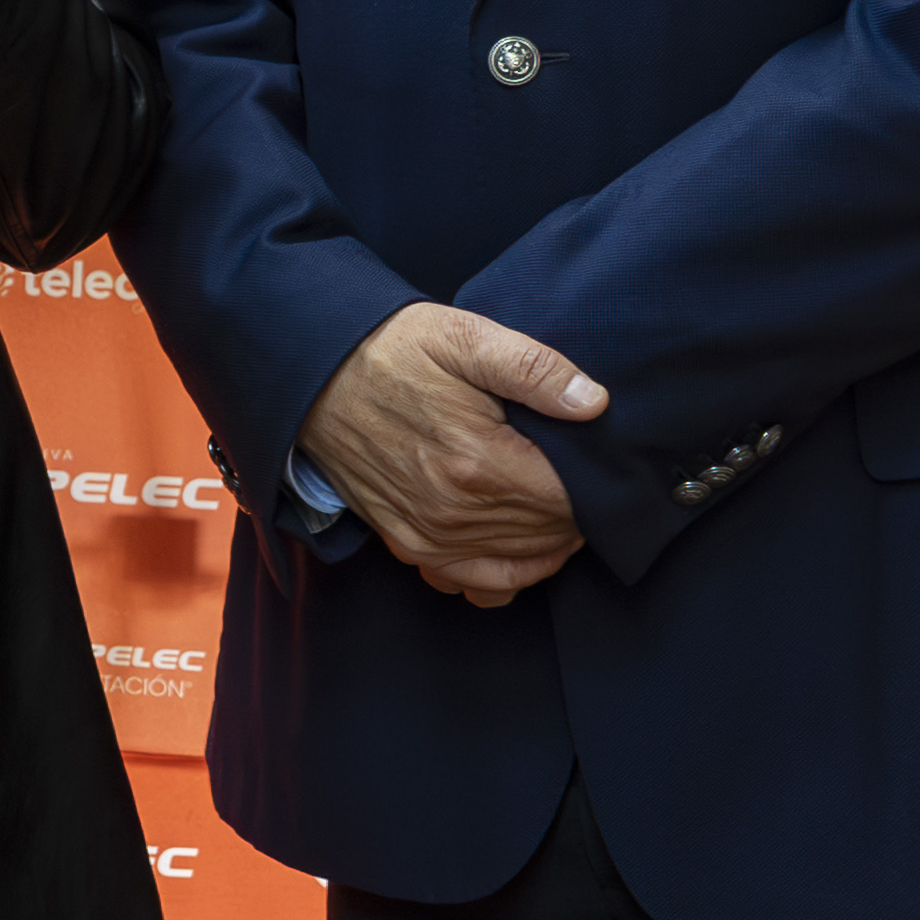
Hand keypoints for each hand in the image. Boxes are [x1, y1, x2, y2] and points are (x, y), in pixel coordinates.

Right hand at [301, 303, 607, 605]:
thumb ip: (534, 368)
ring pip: (519, 563)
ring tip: (563, 512)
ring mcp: (427, 535)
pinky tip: (522, 551)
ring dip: (550, 543)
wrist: (315, 375)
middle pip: (547, 534)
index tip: (605, 467)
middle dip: (578, 514)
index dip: (598, 489)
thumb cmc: (391, 352)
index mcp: (477, 462)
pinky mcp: (407, 544)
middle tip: (589, 483)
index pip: (569, 501)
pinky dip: (506, 576)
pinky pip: (473, 583)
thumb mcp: (465, 337)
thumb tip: (594, 403)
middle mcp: (452, 511)